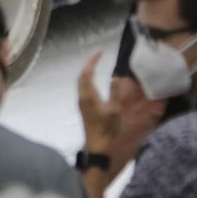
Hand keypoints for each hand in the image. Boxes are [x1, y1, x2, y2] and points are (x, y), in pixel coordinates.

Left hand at [78, 54, 159, 175]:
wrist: (98, 146)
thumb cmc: (107, 129)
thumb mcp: (115, 110)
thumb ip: (115, 93)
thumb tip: (114, 77)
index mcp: (89, 96)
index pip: (87, 72)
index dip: (92, 60)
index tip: (100, 51)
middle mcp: (82, 97)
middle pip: (81, 75)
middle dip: (89, 63)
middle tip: (98, 54)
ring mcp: (81, 103)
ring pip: (81, 82)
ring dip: (87, 71)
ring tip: (96, 63)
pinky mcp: (83, 108)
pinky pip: (82, 88)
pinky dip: (87, 79)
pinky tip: (94, 80)